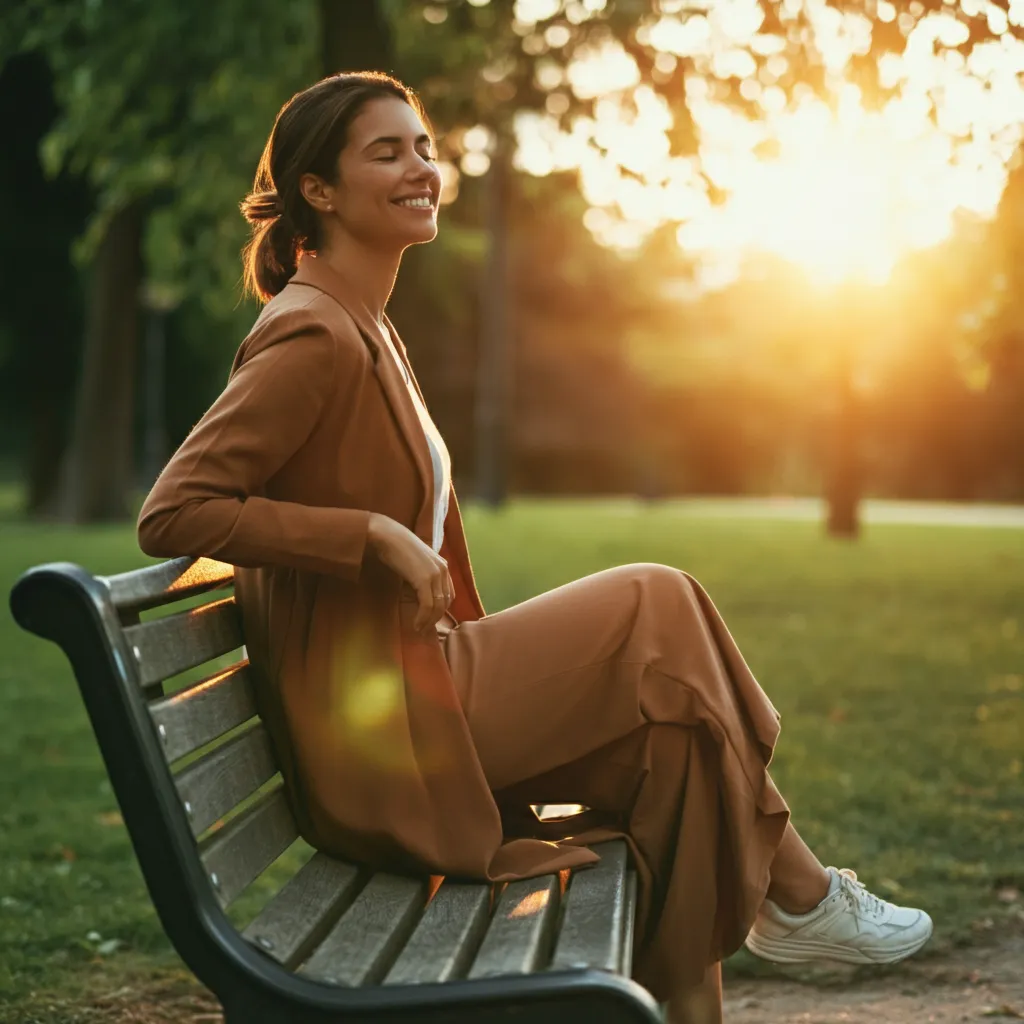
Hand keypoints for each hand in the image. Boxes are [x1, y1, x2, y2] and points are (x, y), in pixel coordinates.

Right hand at [367, 513, 453, 633]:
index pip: (448, 594)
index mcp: (443, 565)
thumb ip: (422, 576)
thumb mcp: (415, 563)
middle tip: (424, 629)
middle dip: (435, 618)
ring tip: (419, 629)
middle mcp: (443, 570)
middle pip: (445, 602)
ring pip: (437, 606)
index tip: (429, 619)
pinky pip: (427, 605)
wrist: (387, 535)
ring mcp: (435, 574)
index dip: (440, 609)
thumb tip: (419, 595)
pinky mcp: (424, 579)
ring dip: (428, 621)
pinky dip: (422, 617)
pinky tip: (416, 624)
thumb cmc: (396, 547)